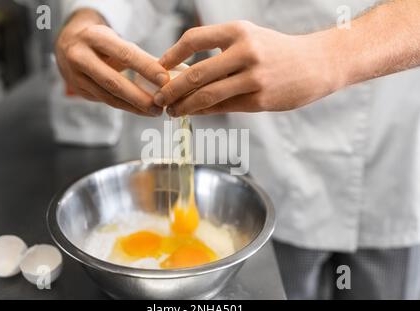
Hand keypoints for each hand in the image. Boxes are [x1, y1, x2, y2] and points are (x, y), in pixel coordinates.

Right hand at [55, 9, 168, 115]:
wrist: (69, 43)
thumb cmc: (100, 41)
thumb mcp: (116, 40)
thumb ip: (141, 56)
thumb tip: (172, 72)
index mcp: (94, 37)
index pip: (125, 54)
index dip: (146, 68)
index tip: (165, 80)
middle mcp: (80, 57)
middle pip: (114, 81)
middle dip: (139, 96)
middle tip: (160, 105)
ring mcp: (77, 76)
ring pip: (109, 96)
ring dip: (134, 106)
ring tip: (154, 111)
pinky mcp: (79, 91)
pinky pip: (106, 101)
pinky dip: (126, 107)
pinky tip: (140, 110)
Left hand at [155, 21, 336, 115]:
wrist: (318, 64)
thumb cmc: (277, 52)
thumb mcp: (251, 38)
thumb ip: (220, 51)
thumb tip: (184, 70)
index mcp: (239, 31)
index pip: (194, 39)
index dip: (172, 55)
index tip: (160, 68)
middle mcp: (245, 51)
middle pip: (196, 73)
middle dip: (172, 89)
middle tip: (159, 99)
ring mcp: (253, 77)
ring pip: (207, 95)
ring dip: (184, 105)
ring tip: (171, 111)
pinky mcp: (260, 99)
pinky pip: (223, 107)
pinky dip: (204, 112)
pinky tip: (193, 114)